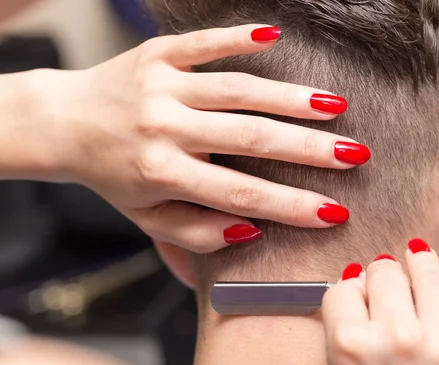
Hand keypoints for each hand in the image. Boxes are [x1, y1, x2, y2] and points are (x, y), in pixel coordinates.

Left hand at [49, 24, 368, 252]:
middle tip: (354, 154)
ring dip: (290, 98)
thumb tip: (250, 230)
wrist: (64, 122)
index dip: (291, 207)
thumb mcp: (147, 218)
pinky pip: (203, 43)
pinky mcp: (158, 54)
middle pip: (250, 140)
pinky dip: (239, 37)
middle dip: (308, 150)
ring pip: (237, 90)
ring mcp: (161, 86)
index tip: (334, 212)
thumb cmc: (114, 175)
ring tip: (336, 106)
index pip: (241, 196)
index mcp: (163, 174)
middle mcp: (164, 128)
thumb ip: (195, 234)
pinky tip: (276, 36)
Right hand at [322, 243, 438, 364]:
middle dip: (382, 273)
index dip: (350, 287)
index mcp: (352, 349)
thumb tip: (355, 289)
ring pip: (431, 274)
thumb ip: (343, 333)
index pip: (342, 288)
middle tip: (388, 277)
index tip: (358, 289)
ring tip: (423, 262)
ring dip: (424, 264)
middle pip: (383, 272)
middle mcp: (397, 341)